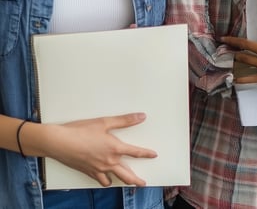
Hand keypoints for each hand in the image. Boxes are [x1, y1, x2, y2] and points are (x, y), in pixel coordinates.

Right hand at [42, 113, 156, 186]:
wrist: (59, 142)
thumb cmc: (80, 131)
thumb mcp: (104, 122)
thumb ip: (124, 121)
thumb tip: (141, 117)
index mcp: (114, 149)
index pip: (136, 153)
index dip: (146, 154)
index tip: (154, 155)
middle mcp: (108, 162)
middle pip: (127, 174)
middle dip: (136, 180)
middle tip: (142, 183)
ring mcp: (97, 169)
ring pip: (113, 180)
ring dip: (121, 181)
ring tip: (127, 182)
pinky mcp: (87, 172)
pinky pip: (100, 180)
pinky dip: (105, 181)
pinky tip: (106, 180)